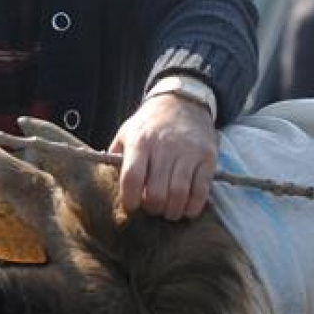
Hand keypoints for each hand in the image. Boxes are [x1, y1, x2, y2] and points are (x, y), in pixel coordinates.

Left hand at [109, 93, 217, 220]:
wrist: (183, 102)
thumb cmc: (150, 124)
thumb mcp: (127, 132)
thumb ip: (116, 157)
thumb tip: (106, 184)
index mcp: (140, 141)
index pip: (132, 177)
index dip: (130, 200)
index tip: (131, 207)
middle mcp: (165, 146)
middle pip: (157, 192)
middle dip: (153, 209)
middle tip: (152, 208)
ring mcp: (189, 152)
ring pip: (179, 194)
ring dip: (172, 211)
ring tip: (168, 211)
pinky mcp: (207, 158)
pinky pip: (201, 191)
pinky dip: (192, 207)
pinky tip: (186, 208)